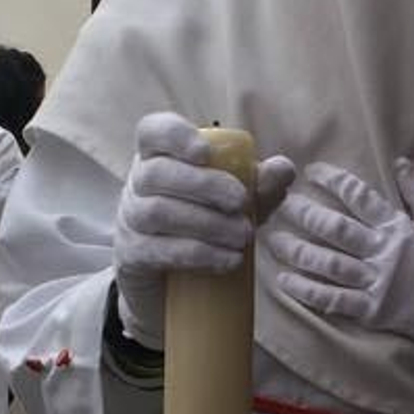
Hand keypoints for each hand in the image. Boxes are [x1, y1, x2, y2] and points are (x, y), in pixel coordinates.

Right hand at [114, 113, 293, 349]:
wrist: (172, 282)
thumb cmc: (206, 224)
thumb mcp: (236, 202)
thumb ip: (260, 184)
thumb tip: (283, 168)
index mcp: (159, 157)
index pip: (152, 131)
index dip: (174, 136)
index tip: (206, 153)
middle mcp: (138, 183)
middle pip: (157, 173)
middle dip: (205, 185)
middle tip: (241, 203)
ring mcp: (130, 219)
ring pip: (158, 212)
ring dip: (207, 224)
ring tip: (242, 236)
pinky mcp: (133, 255)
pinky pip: (159, 250)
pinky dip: (199, 254)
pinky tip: (228, 260)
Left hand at [267, 161, 413, 381]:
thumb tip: (402, 162)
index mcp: (400, 228)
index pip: (361, 197)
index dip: (334, 181)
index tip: (312, 172)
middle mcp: (385, 253)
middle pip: (336, 229)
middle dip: (305, 214)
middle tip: (281, 205)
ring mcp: (378, 283)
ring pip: (328, 263)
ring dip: (298, 251)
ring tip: (274, 241)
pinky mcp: (374, 312)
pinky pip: (334, 300)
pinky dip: (307, 291)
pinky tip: (285, 281)